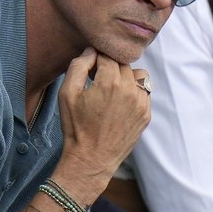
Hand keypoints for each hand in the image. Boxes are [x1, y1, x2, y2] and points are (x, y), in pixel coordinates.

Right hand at [57, 48, 150, 182]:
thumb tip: (91, 51)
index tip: (89, 68)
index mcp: (110, 82)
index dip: (96, 59)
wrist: (91, 159)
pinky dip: (133, 92)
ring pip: (138, 75)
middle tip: (97, 80)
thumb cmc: (76, 126)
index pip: (107, 55)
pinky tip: (119, 103)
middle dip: (110, 67)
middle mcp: (130, 90)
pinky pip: (144, 92)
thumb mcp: (66, 94)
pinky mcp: (146, 115)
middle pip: (123, 64)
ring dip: (125, 77)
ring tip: (110, 90)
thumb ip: (78, 66)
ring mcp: (141, 103)